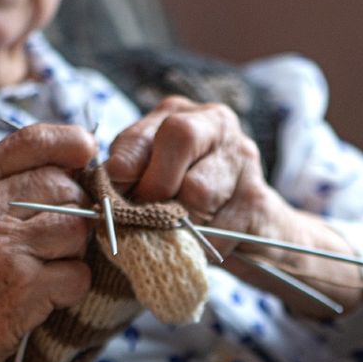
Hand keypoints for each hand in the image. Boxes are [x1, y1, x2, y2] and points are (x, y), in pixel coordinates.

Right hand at [0, 124, 96, 361]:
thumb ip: (11, 185)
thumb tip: (82, 159)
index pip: (31, 141)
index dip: (70, 142)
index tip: (86, 153)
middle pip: (65, 187)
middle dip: (74, 212)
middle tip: (49, 242)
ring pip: (78, 229)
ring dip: (73, 253)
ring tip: (42, 269)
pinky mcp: (21, 287)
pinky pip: (79, 273)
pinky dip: (70, 288)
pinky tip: (42, 296)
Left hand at [105, 96, 362, 315]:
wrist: (259, 232)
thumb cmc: (192, 205)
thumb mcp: (157, 181)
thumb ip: (132, 176)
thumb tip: (102, 188)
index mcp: (183, 115)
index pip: (144, 130)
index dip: (124, 166)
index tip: (114, 194)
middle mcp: (217, 125)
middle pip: (180, 136)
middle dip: (155, 183)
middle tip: (145, 214)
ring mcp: (244, 159)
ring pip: (198, 188)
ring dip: (179, 220)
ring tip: (177, 232)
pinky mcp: (259, 199)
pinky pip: (218, 227)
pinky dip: (202, 245)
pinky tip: (202, 246)